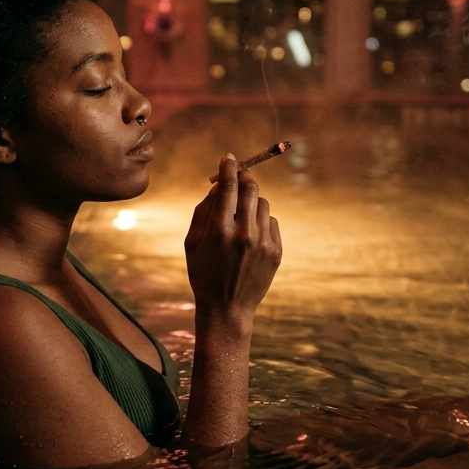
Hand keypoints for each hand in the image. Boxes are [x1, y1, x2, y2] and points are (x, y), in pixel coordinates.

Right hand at [184, 153, 281, 332]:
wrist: (227, 309)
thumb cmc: (203, 274)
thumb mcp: (192, 242)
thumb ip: (203, 210)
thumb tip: (219, 185)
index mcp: (219, 231)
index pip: (228, 186)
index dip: (229, 167)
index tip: (228, 158)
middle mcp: (244, 234)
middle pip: (251, 188)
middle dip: (244, 177)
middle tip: (238, 176)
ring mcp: (263, 243)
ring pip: (262, 204)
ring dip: (250, 202)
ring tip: (239, 216)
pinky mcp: (277, 252)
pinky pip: (271, 222)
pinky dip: (261, 222)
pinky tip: (250, 236)